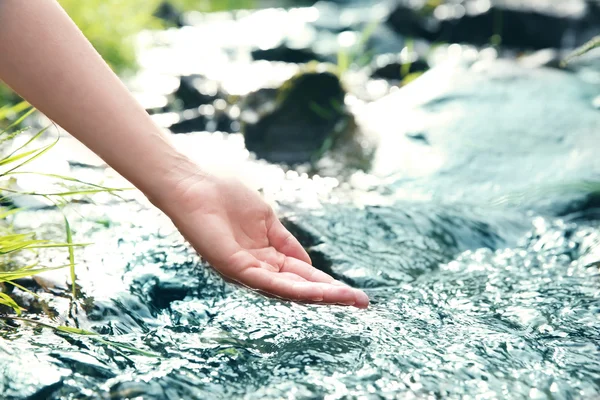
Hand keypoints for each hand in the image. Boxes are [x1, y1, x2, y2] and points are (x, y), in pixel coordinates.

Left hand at [157, 172, 368, 307]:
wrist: (194, 183)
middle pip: (299, 287)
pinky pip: (270, 282)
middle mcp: (257, 268)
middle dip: (331, 295)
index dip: (327, 282)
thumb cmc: (224, 195)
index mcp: (264, 256)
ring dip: (320, 296)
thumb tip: (309, 265)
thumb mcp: (266, 220)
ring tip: (348, 300)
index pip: (301, 274)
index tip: (354, 293)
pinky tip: (319, 291)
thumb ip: (286, 243)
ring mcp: (245, 270)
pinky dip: (296, 288)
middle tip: (362, 304)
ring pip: (288, 290)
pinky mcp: (234, 267)